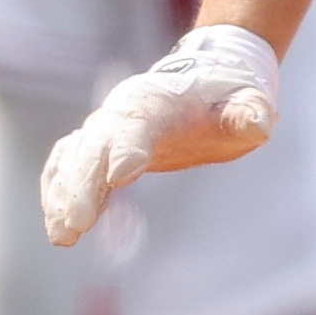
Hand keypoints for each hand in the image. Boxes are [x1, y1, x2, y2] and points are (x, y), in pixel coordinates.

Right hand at [41, 27, 276, 246]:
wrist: (205, 78)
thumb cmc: (228, 97)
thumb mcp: (249, 103)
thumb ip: (250, 114)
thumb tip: (259, 123)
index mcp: (158, 101)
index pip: (136, 125)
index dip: (127, 149)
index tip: (119, 179)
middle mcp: (123, 111)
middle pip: (94, 146)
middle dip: (83, 185)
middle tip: (78, 225)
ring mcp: (107, 126)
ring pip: (74, 157)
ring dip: (64, 195)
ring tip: (61, 236)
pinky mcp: (99, 143)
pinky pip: (66, 163)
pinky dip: (57, 190)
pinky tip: (56, 223)